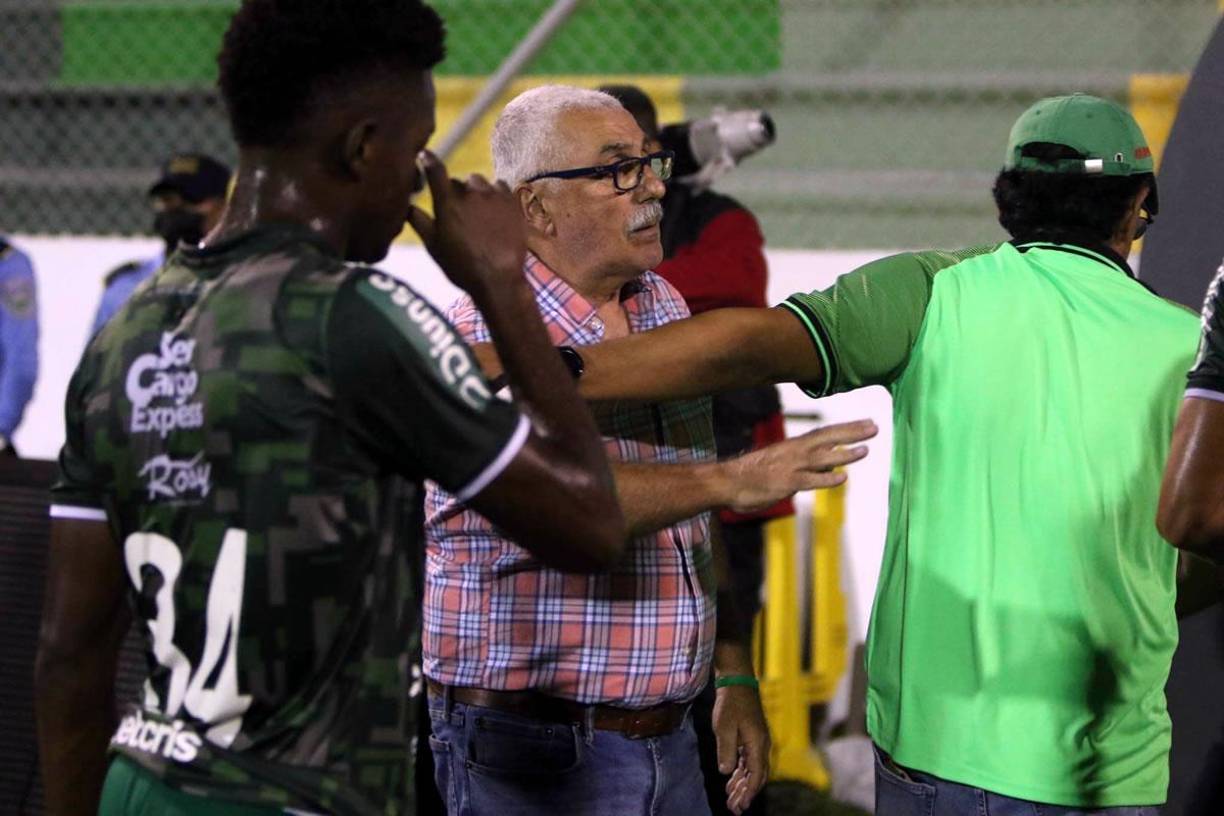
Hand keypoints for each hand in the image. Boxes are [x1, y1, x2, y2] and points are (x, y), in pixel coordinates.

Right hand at [406, 150, 526, 294]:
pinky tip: (495, 212)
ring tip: (478, 214)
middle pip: (457, 182)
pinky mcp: (511, 201)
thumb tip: (406, 206)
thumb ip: (419, 222)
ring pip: (479, 183)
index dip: (428, 160)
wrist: (499, 280)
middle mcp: (470, 193)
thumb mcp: (434, 247)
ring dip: (476, 192)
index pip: (435, 170)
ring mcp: (493, 195)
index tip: (425, 155)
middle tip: (458, 215)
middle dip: (454, 193)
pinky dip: (494, 195)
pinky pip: (500, 186)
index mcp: (447, 203)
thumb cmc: (462, 267)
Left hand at [713, 684, 770, 814]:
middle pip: (757, 776)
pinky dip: (741, 774)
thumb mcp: (724, 726)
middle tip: (735, 809)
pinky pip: (749, 761)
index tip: (741, 805)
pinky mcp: (751, 738)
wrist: (737, 681)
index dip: (749, 791)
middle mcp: (762, 745)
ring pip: (753, 770)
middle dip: (747, 793)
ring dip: (743, 785)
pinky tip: (731, 782)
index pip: (756, 774)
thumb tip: (727, 772)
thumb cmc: (730, 703)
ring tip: (732, 801)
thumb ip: (726, 750)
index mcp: (758, 744)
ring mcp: (758, 741)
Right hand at [724, 418, 876, 512]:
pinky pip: (809, 480)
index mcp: (793, 447)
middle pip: (827, 438)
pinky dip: (827, 479)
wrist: (726, 481)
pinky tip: (843, 478)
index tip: (866, 423)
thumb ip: (803, 466)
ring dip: (844, 454)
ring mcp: (790, 467)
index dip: (846, 429)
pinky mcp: (784, 483)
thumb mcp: (779, 465)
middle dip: (851, 433)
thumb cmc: (750, 475)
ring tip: (865, 450)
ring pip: (822, 457)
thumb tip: (826, 470)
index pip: (824, 433)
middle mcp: (794, 452)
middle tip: (874, 427)